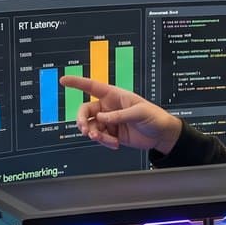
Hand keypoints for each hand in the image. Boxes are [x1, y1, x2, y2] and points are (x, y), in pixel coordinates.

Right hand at [58, 74, 182, 153]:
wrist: (161, 135)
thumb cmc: (154, 117)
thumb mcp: (138, 113)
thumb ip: (118, 115)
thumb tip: (100, 118)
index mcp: (114, 96)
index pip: (92, 87)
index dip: (77, 83)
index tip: (64, 81)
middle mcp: (108, 107)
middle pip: (85, 111)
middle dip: (81, 120)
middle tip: (84, 129)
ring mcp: (109, 121)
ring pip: (91, 126)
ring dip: (94, 134)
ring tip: (103, 139)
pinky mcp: (112, 134)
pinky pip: (100, 138)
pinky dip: (105, 142)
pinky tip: (115, 143)